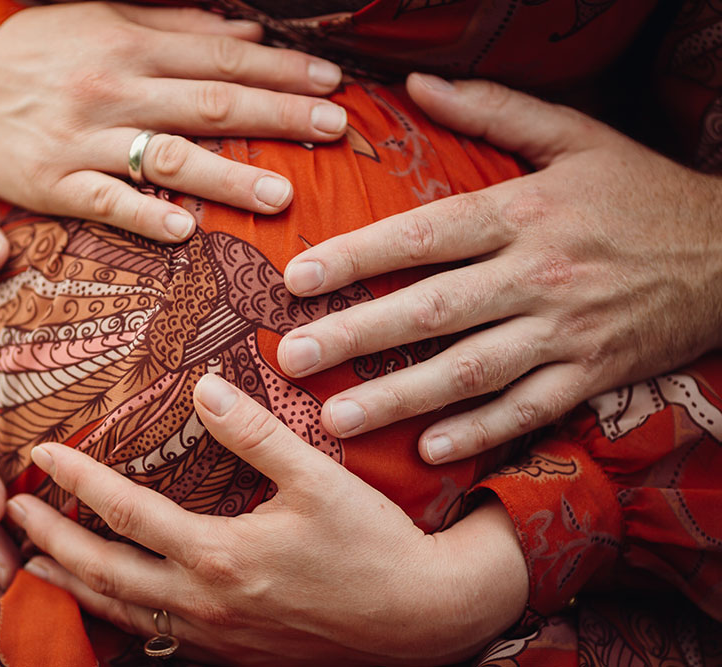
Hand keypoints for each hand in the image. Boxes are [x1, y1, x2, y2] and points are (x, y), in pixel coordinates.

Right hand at [0, 2, 346, 241]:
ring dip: (226, 176)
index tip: (332, 86)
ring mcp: (83, 139)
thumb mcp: (105, 17)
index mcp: (131, 43)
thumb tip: (248, 36)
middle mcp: (114, 88)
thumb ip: (178, 25)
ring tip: (281, 195)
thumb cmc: (40, 48)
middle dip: (277, 116)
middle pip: (209, 103)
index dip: (280, 73)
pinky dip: (144, 215)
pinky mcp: (52, 182)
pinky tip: (185, 231)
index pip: (221, 58)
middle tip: (335, 131)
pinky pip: (104, 201)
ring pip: (166, 157)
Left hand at [7, 375, 526, 664]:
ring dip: (72, 586)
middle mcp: (205, 602)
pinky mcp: (235, 654)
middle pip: (103, 572)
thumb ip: (255, 433)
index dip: (77, 482)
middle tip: (10, 514)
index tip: (40, 455)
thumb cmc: (374, 544)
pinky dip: (118, 617)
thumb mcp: (318, 479)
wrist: (423, 620)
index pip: (125, 513)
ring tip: (34, 564)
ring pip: (122, 613)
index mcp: (219, 554)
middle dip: (50, 541)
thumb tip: (202, 387)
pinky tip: (112, 604)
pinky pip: (156, 638)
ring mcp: (216, 636)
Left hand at [278, 74, 721, 463]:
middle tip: (291, 358)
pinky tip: (427, 449)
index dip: (357, 256)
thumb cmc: (640, 192)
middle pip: (433, 310)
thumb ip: (493, 110)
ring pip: (470, 371)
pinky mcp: (591, 374)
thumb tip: (416, 82)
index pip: (424, 236)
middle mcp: (537, 275)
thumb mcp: (575, 135)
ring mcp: (565, 332)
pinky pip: (528, 409)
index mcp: (523, 212)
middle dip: (357, 335)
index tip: (297, 279)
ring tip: (337, 417)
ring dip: (400, 397)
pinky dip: (479, 430)